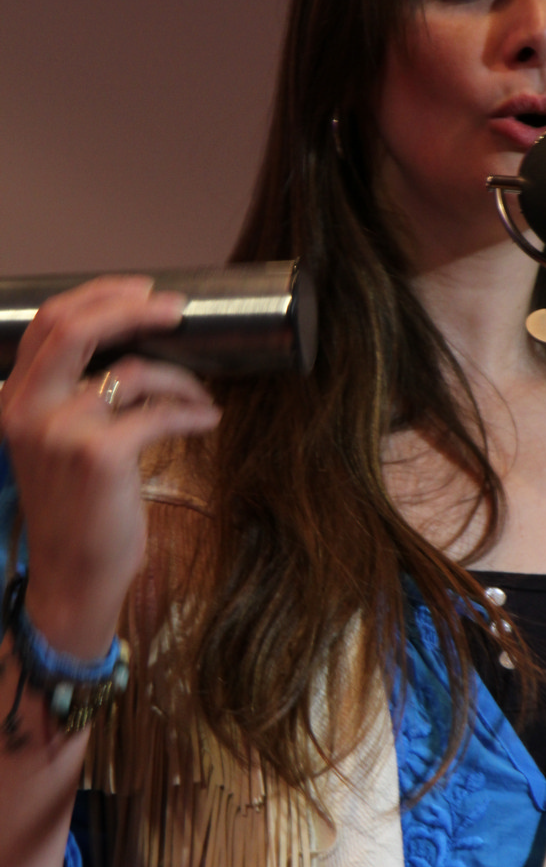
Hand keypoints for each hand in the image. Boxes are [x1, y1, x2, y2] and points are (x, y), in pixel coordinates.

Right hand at [0, 276, 220, 658]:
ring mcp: (61, 432)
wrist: (73, 577)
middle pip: (77, 327)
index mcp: (14, 400)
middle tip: (177, 308)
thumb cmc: (76, 509)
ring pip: (132, 371)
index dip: (98, 295)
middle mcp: (27, 410)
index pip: (48, 322)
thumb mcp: (56, 443)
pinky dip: (190, 412)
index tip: (142, 290)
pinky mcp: (100, 456)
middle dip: (133, 307)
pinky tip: (205, 420)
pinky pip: (159, 413)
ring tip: (200, 396)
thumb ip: (75, 396)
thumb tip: (136, 346)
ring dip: (179, 378)